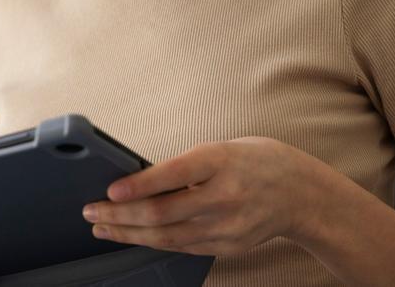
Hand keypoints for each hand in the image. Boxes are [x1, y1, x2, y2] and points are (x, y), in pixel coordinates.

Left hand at [80, 137, 331, 256]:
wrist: (302, 194)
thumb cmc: (258, 161)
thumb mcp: (224, 148)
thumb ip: (187, 165)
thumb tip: (141, 180)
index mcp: (222, 161)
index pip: (174, 175)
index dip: (139, 185)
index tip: (110, 190)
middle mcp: (225, 196)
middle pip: (163, 212)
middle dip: (120, 214)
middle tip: (91, 211)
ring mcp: (227, 226)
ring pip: (167, 236)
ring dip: (128, 232)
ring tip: (102, 226)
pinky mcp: (228, 246)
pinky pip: (182, 246)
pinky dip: (153, 241)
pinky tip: (132, 236)